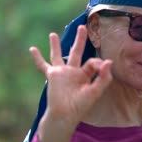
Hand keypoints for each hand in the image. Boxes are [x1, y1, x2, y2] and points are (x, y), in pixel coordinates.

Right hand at [29, 25, 111, 141]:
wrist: (65, 114)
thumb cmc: (81, 106)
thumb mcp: (95, 91)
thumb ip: (103, 77)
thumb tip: (109, 61)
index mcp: (86, 75)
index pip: (93, 62)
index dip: (98, 62)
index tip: (100, 65)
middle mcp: (74, 72)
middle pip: (77, 52)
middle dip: (80, 40)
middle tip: (83, 27)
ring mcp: (62, 73)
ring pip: (58, 55)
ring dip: (55, 45)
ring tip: (52, 34)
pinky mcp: (52, 75)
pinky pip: (43, 65)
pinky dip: (37, 58)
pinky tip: (32, 49)